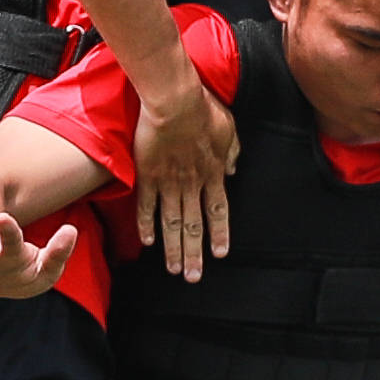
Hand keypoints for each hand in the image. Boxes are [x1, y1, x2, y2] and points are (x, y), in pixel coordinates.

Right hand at [133, 72, 239, 282]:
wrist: (175, 102)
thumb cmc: (203, 109)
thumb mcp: (229, 128)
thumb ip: (232, 151)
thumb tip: (232, 170)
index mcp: (213, 173)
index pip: (218, 211)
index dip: (219, 234)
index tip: (219, 254)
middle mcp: (193, 184)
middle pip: (195, 225)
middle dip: (195, 254)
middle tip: (193, 277)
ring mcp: (169, 182)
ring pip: (172, 223)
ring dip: (174, 248)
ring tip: (175, 270)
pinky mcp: (148, 176)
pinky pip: (147, 206)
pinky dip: (146, 225)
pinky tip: (147, 242)